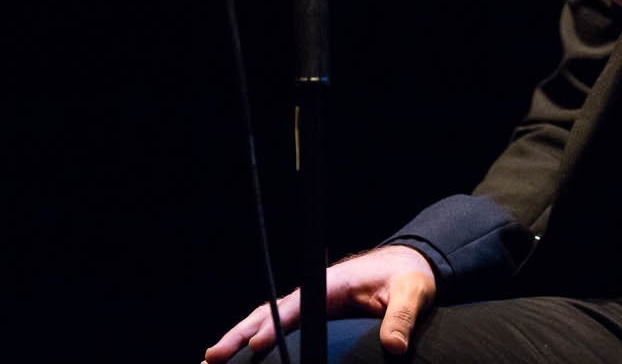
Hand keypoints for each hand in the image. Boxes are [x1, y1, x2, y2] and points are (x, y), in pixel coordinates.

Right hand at [203, 244, 435, 361]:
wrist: (406, 267)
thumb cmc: (408, 276)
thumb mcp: (413, 293)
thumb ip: (402, 317)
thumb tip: (394, 347)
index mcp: (331, 284)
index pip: (296, 307)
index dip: (276, 326)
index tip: (257, 347)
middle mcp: (312, 293)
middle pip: (267, 314)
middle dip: (239, 336)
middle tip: (211, 359)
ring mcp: (307, 306)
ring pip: (264, 322)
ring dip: (237, 341)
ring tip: (208, 363)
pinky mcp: (310, 317)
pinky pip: (276, 330)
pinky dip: (252, 343)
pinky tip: (237, 361)